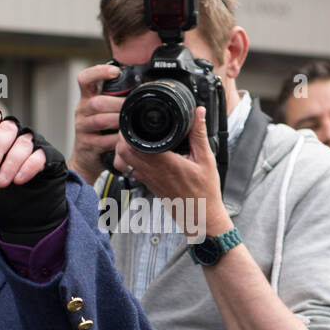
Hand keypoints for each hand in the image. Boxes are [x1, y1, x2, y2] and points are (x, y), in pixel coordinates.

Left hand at [0, 98, 45, 186]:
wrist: (21, 222)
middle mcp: (16, 139)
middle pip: (8, 128)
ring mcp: (34, 147)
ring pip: (22, 143)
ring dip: (10, 164)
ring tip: (1, 183)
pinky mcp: (51, 159)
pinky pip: (39, 156)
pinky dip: (26, 168)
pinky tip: (18, 181)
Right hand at [69, 63, 123, 184]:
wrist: (87, 158)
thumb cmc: (100, 132)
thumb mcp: (104, 111)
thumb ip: (115, 99)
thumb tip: (139, 88)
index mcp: (87, 98)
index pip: (85, 79)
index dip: (99, 72)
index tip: (115, 72)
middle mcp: (81, 110)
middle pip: (97, 102)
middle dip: (118, 104)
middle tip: (132, 107)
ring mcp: (82, 127)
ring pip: (100, 120)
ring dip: (118, 121)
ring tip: (129, 123)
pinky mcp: (86, 144)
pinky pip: (103, 140)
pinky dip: (116, 140)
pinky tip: (123, 140)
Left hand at [114, 106, 228, 237]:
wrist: (202, 217)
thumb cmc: (205, 191)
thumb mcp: (206, 159)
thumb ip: (199, 134)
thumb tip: (198, 112)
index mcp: (165, 163)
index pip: (135, 145)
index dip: (129, 131)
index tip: (133, 120)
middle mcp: (153, 172)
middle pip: (122, 153)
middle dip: (123, 137)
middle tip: (131, 127)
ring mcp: (148, 180)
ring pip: (123, 163)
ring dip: (123, 150)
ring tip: (133, 139)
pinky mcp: (149, 186)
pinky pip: (131, 171)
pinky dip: (129, 161)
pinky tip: (140, 153)